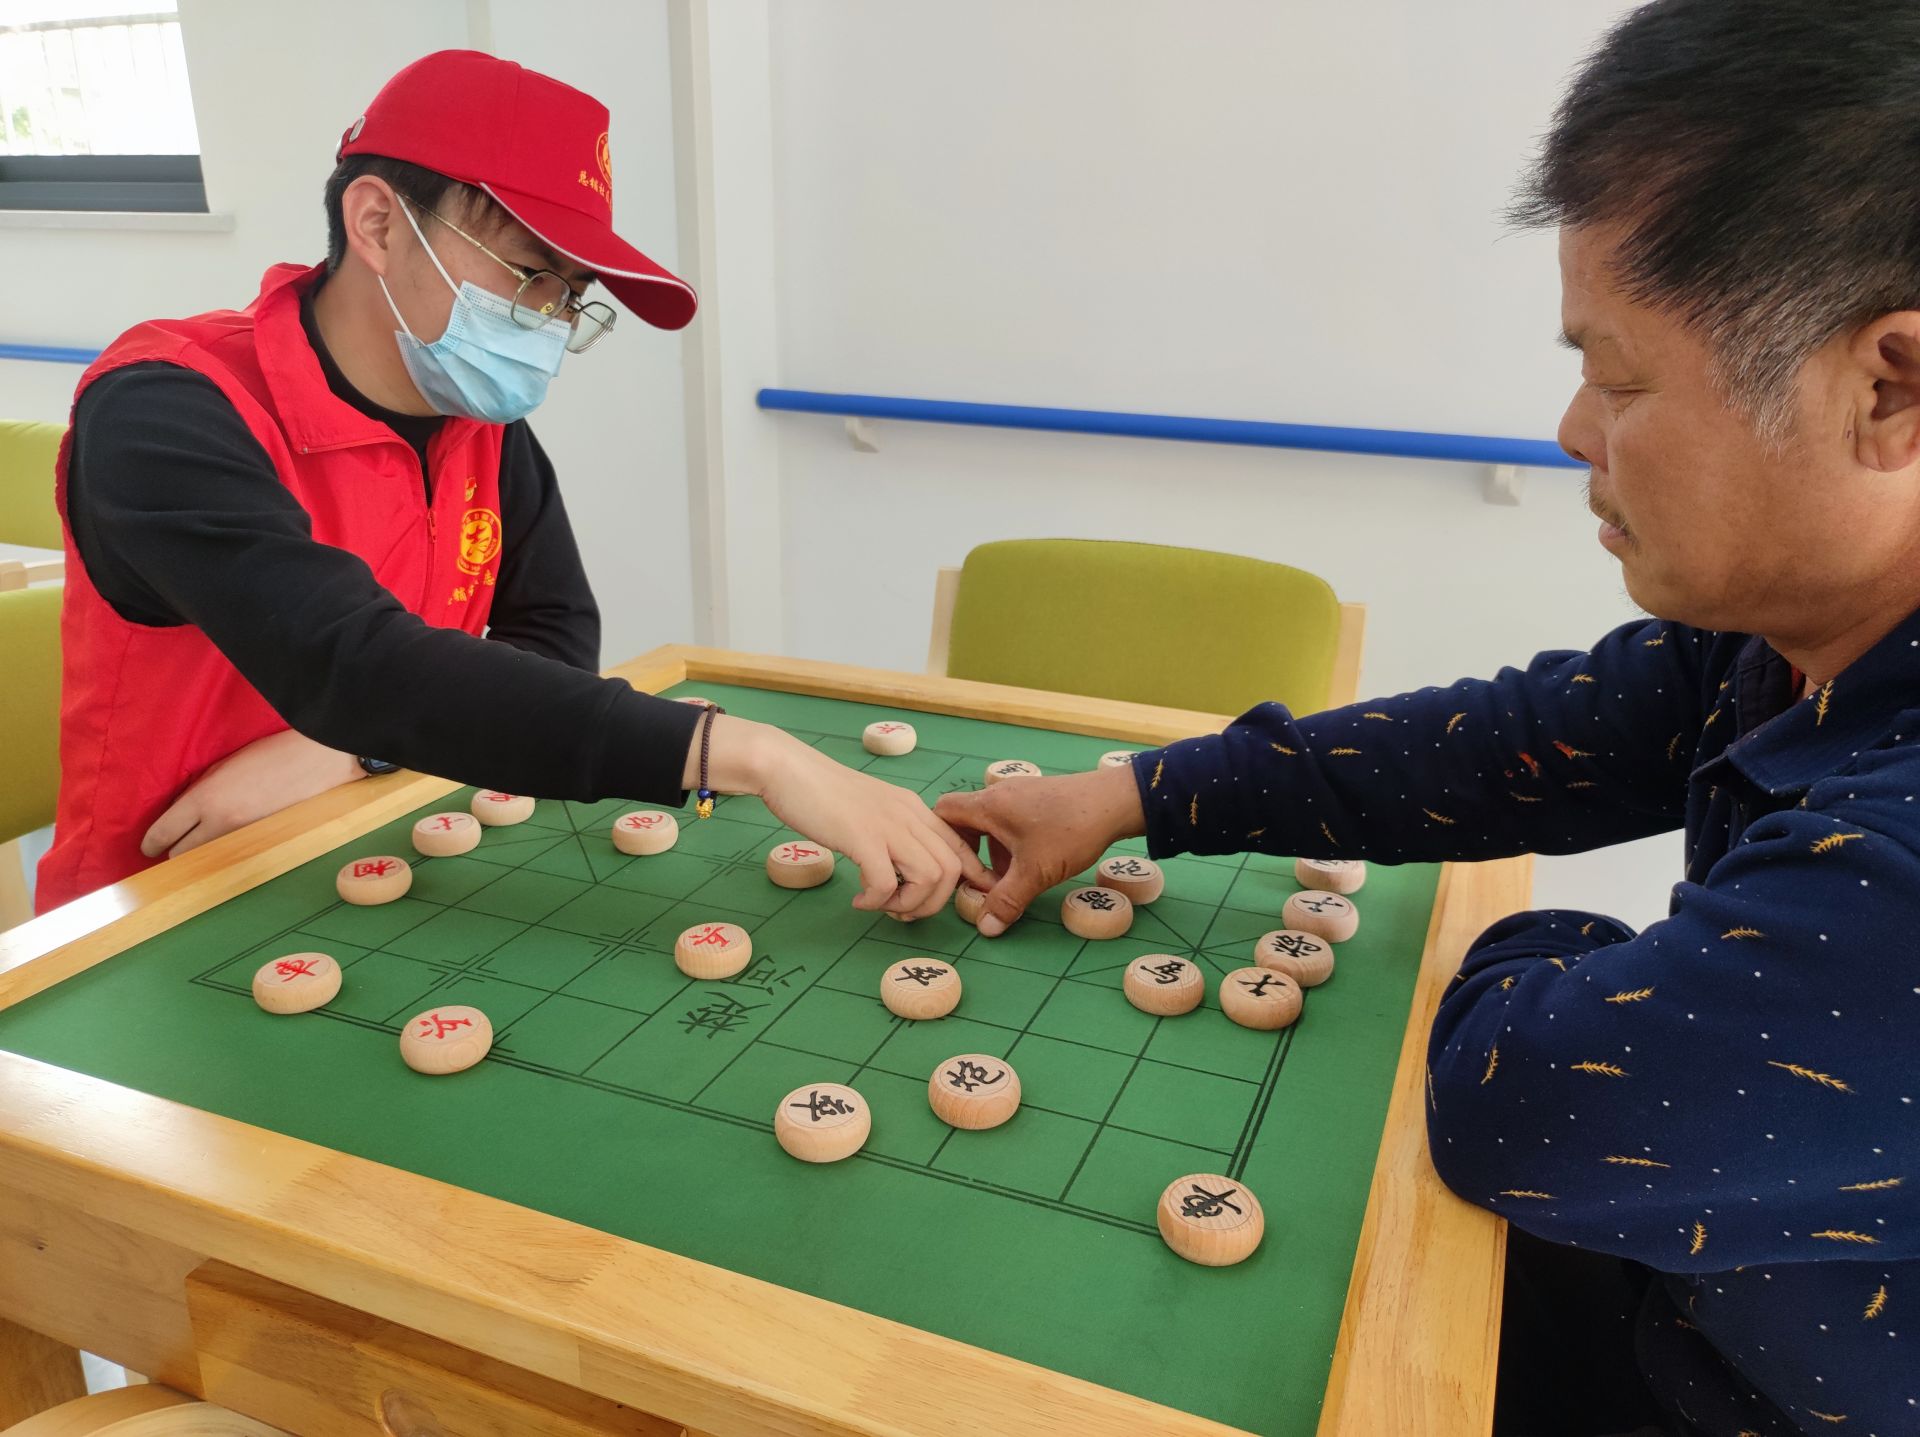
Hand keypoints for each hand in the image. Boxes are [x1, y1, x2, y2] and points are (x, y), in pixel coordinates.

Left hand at [142, 729, 363, 858]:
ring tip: (202, 847)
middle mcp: (220, 823)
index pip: (164, 832)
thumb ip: (200, 790)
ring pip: (207, 861)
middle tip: (176, 845)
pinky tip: (228, 846)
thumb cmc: (271, 753)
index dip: (150, 844)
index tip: (147, 847)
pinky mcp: (264, 843)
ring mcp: (244, 837)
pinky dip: (226, 854)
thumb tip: (182, 813)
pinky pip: (233, 856)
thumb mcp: (224, 766)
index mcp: (205, 798)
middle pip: (181, 855)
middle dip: (176, 851)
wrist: (318, 759)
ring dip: (201, 856)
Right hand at [698, 717, 989, 918]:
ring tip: (880, 905)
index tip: (943, 900)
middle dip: (934, 902)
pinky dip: (877, 901)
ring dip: (908, 904)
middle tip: (901, 910)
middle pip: (953, 869)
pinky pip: (886, 884)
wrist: (788, 770)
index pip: (960, 846)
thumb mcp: (871, 810)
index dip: (963, 879)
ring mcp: (887, 825)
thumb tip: (900, 871)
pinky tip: (859, 899)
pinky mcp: (862, 837)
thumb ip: (891, 833)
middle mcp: (909, 814)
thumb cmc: (822, 793)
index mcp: (914, 808)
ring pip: (930, 878)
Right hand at [935, 765, 1146, 934]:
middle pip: (965, 820)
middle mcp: (999, 794)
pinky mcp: (1038, 798)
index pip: (943, 813)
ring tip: (1008, 878)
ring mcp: (1020, 794)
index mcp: (989, 806)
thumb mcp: (1035, 873)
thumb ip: (1007, 901)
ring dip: (992, 851)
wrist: (1116, 802)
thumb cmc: (1070, 832)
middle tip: (980, 880)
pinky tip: (1032, 863)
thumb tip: (985, 928)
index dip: (942, 843)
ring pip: (990, 823)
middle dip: (969, 854)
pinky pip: (1010, 820)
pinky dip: (1011, 843)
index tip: (957, 871)